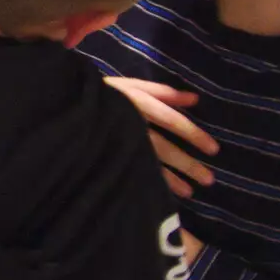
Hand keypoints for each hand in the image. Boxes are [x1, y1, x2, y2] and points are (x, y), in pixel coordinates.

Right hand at [104, 77, 219, 198]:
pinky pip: (136, 170)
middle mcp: (131, 124)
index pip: (171, 120)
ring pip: (152, 163)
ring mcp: (121, 141)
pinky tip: (166, 193)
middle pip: (165, 147)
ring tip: (191, 192)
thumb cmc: (102, 94)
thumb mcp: (130, 86)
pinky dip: (154, 182)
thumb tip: (194, 99)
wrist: (65, 104)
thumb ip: (162, 92)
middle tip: (209, 180)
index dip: (193, 134)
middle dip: (187, 164)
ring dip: (173, 179)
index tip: (213, 150)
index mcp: (136, 103)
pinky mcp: (112, 154)